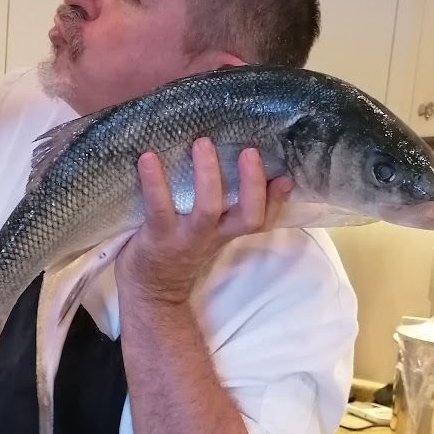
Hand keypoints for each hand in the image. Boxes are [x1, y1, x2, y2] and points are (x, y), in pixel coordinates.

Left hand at [115, 137, 293, 305]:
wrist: (151, 290)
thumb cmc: (178, 251)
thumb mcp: (206, 233)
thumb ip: (222, 209)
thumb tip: (232, 167)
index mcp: (225, 233)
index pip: (261, 221)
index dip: (277, 202)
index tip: (285, 177)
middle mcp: (211, 236)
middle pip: (246, 216)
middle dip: (252, 184)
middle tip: (249, 151)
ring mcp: (185, 237)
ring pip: (207, 210)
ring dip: (207, 175)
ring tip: (203, 143)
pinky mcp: (157, 236)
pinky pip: (158, 208)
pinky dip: (153, 181)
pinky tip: (148, 158)